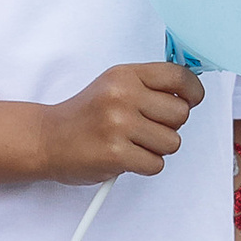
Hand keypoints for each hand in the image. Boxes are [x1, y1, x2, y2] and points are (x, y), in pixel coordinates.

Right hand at [34, 60, 203, 180]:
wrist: (47, 139)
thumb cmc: (84, 116)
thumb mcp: (113, 86)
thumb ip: (147, 86)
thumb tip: (188, 96)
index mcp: (125, 75)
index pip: (179, 77)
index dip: (193, 93)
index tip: (191, 101)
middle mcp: (123, 95)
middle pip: (180, 114)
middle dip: (169, 126)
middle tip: (146, 129)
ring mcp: (119, 124)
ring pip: (172, 142)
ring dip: (156, 149)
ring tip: (132, 143)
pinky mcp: (116, 153)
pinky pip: (156, 164)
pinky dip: (144, 165)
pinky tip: (125, 157)